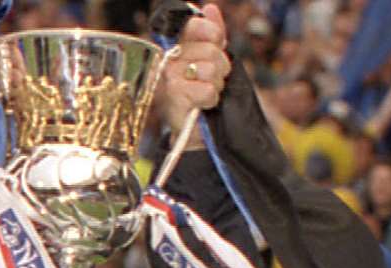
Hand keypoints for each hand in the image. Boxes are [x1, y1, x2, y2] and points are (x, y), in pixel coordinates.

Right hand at [156, 3, 230, 147]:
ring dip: (216, 85)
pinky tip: (202, 105)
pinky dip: (211, 99)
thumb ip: (212, 34)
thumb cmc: (201, 95)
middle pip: (211, 51)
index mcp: (177, 46)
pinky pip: (208, 89)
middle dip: (221, 68)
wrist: (192, 131)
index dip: (212, 33)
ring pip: (211, 70)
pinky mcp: (175, 96)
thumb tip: (210, 8)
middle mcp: (169, 59)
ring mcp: (170, 77)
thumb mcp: (210, 61)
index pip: (195, 25)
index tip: (217, 44)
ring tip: (206, 93)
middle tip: (213, 81)